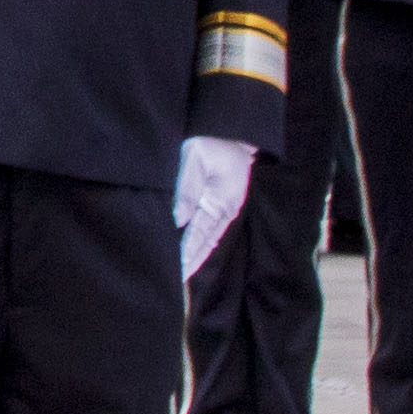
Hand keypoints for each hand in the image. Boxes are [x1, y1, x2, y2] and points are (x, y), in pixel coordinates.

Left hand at [175, 133, 258, 277]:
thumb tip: (178, 220)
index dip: (188, 254)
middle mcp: (226, 210)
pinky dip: (203, 244)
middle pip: (207, 243)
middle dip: (192, 262)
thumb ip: (186, 190)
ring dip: (198, 256)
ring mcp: (228, 208)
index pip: (200, 236)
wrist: (235, 130)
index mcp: (221, 202)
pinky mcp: (225, 204)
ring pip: (210, 239)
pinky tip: (194, 253)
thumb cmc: (214, 142)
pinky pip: (213, 230)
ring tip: (184, 275)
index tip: (177, 272)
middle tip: (177, 282)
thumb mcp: (195, 160)